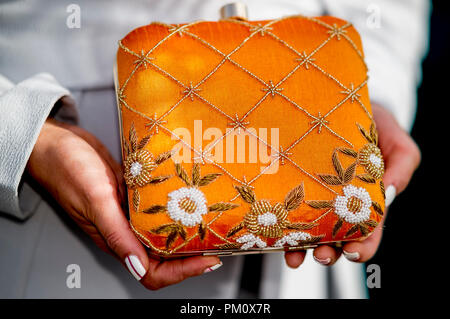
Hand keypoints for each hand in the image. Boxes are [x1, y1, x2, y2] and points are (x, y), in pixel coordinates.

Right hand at [27, 118, 220, 288]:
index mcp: (115, 239)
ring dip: (186, 231)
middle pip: (164, 256)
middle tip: (217, 240)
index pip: (152, 272)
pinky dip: (175, 207)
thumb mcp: (96, 199)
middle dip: (192, 254)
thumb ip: (116, 233)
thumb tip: (138, 267)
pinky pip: (157, 208)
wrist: (55, 143)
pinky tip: (190, 198)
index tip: (208, 260)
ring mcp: (129, 212)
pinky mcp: (132, 195)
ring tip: (211, 221)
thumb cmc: (67, 168)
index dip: (182, 272)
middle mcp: (125, 230)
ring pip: (162, 232)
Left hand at [284, 104, 420, 266]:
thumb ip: (402, 162)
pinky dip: (282, 229)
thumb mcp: (393, 137)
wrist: (340, 102)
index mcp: (367, 198)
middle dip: (332, 253)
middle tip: (323, 255)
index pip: (369, 230)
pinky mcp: (291, 188)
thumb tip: (389, 193)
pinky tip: (276, 237)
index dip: (365, 245)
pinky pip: (285, 212)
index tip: (355, 253)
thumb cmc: (371, 121)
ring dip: (304, 247)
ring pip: (309, 231)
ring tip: (295, 255)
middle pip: (337, 238)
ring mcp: (313, 197)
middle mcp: (340, 203)